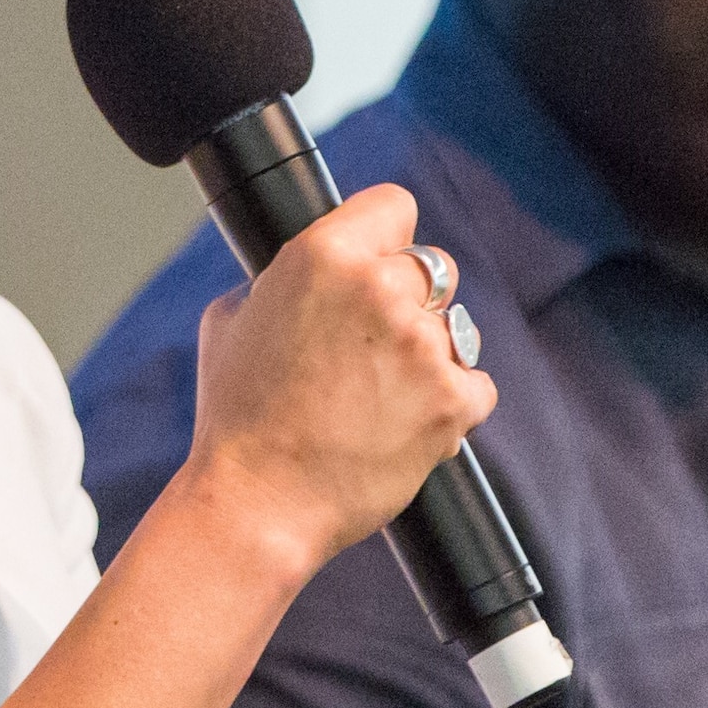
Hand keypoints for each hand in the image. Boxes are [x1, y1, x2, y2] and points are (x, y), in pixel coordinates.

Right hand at [171, 182, 495, 576]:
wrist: (260, 503)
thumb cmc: (237, 419)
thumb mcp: (231, 321)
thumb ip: (280, 280)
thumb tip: (306, 276)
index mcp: (324, 256)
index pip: (394, 204)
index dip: (385, 234)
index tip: (380, 258)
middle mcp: (381, 290)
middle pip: (433, 266)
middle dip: (411, 299)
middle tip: (375, 344)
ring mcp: (424, 346)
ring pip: (456, 329)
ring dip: (431, 353)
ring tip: (383, 395)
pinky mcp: (453, 400)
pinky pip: (476, 384)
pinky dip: (451, 404)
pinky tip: (407, 423)